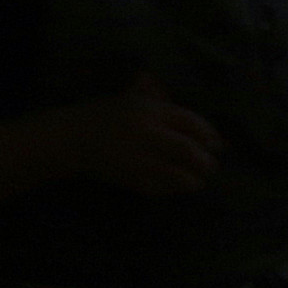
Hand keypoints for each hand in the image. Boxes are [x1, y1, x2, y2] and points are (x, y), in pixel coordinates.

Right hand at [42, 76, 225, 194]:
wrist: (69, 138)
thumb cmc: (103, 115)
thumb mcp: (130, 99)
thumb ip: (160, 99)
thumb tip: (190, 113)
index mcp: (148, 110)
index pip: (191, 122)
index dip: (209, 134)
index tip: (217, 143)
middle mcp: (145, 133)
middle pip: (189, 150)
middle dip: (206, 160)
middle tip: (211, 165)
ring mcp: (138, 158)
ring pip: (179, 174)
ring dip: (194, 179)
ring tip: (198, 179)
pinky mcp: (131, 179)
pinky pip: (163, 188)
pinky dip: (174, 188)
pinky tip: (177, 185)